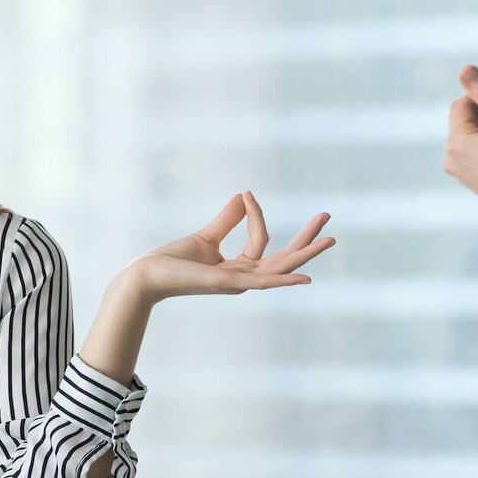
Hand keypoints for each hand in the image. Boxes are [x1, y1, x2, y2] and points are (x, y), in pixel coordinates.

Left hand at [123, 192, 333, 301]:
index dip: (256, 214)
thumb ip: (227, 219)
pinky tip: (305, 277)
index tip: (246, 194)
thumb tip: (243, 195)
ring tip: (329, 238)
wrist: (147, 275)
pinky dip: (285, 279)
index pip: (261, 239)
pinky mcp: (229, 284)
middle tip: (327, 216)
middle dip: (306, 238)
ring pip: (280, 267)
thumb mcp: (206, 236)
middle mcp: (244, 279)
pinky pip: (263, 281)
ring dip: (305, 252)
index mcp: (239, 268)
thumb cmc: (172, 261)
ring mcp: (239, 283)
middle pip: (284, 257)